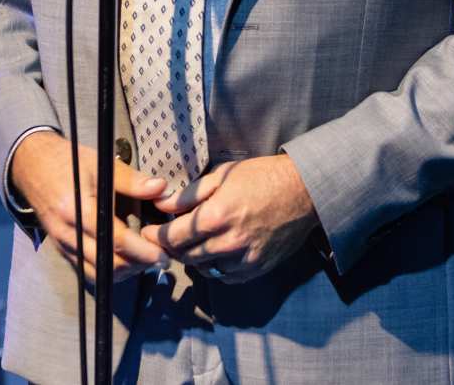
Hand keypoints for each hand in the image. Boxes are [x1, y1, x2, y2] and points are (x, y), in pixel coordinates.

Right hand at [9, 131, 169, 284]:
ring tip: (146, 259)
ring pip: (98, 273)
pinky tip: (126, 259)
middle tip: (161, 256)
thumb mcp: (100, 164)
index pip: (115, 240)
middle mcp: (68, 233)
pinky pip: (87, 270)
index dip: (142, 251)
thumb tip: (162, 188)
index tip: (163, 254)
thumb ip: (131, 180)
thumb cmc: (69, 161)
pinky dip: (109, 270)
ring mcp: (63, 244)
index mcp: (78, 210)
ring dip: (125, 271)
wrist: (32, 166)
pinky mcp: (62, 249)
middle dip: (138, 265)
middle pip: (108, 264)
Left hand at [140, 154, 318, 284]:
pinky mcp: (256, 268)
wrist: (304, 191)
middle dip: (171, 247)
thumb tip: (161, 204)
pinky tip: (215, 252)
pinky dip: (215, 267)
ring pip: (203, 269)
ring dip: (193, 257)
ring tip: (191, 243)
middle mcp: (228, 243)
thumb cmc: (262, 177)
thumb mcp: (222, 176)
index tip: (149, 231)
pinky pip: (225, 276)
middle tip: (167, 237)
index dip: (156, 235)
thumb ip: (189, 194)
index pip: (172, 237)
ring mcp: (244, 259)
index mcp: (216, 216)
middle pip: (185, 256)